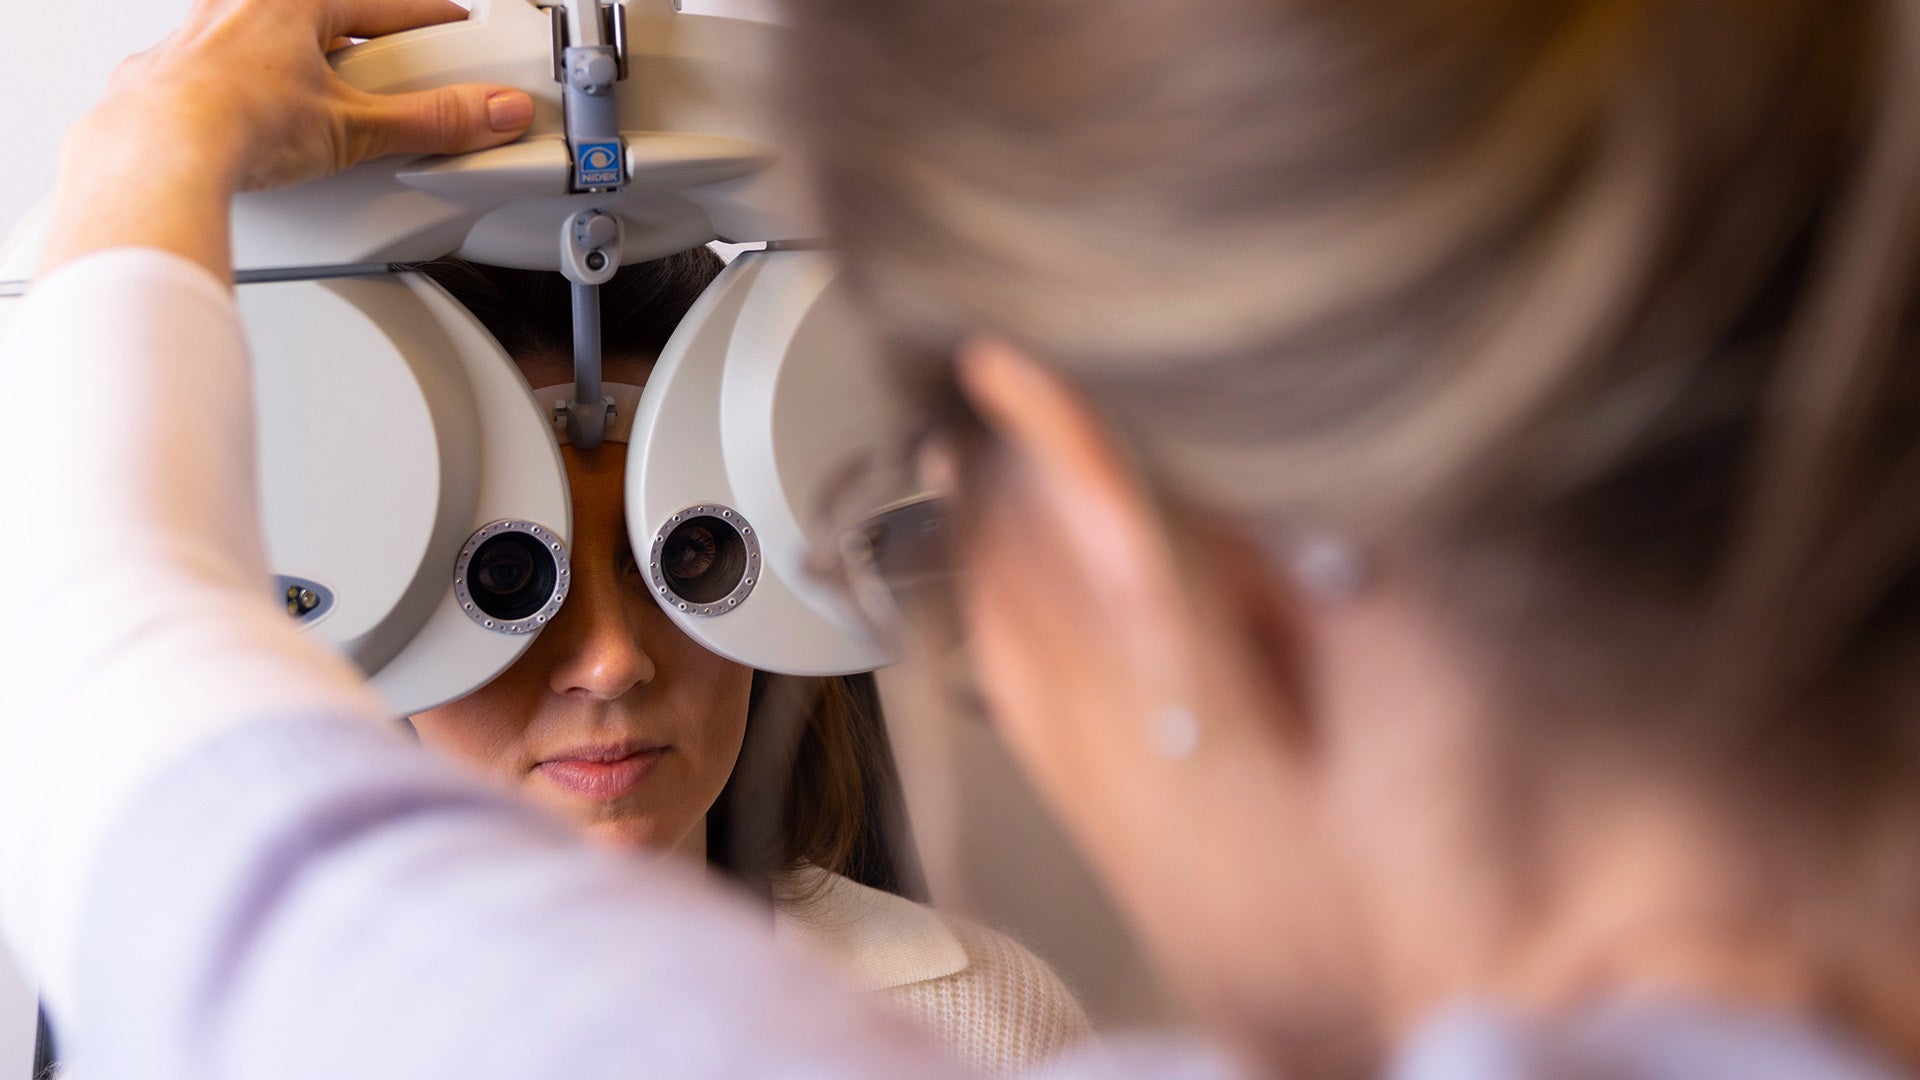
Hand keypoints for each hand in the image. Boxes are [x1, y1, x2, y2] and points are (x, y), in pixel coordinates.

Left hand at [41, 0, 535, 277]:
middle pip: (317, 18)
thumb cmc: (237, 119)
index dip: (426, 19)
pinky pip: (214, 77)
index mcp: (288, 2)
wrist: (157, 154)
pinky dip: (241, 96)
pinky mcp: (162, 79)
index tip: (453, 27)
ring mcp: (193, 41)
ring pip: (261, 44)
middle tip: (387, 71)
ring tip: (321, 109)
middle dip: (355, 44)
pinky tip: (255, 128)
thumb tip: (490, 111)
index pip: (380, 4)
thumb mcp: (358, 127)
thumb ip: (433, 121)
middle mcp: (234, 9)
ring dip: (294, 68)